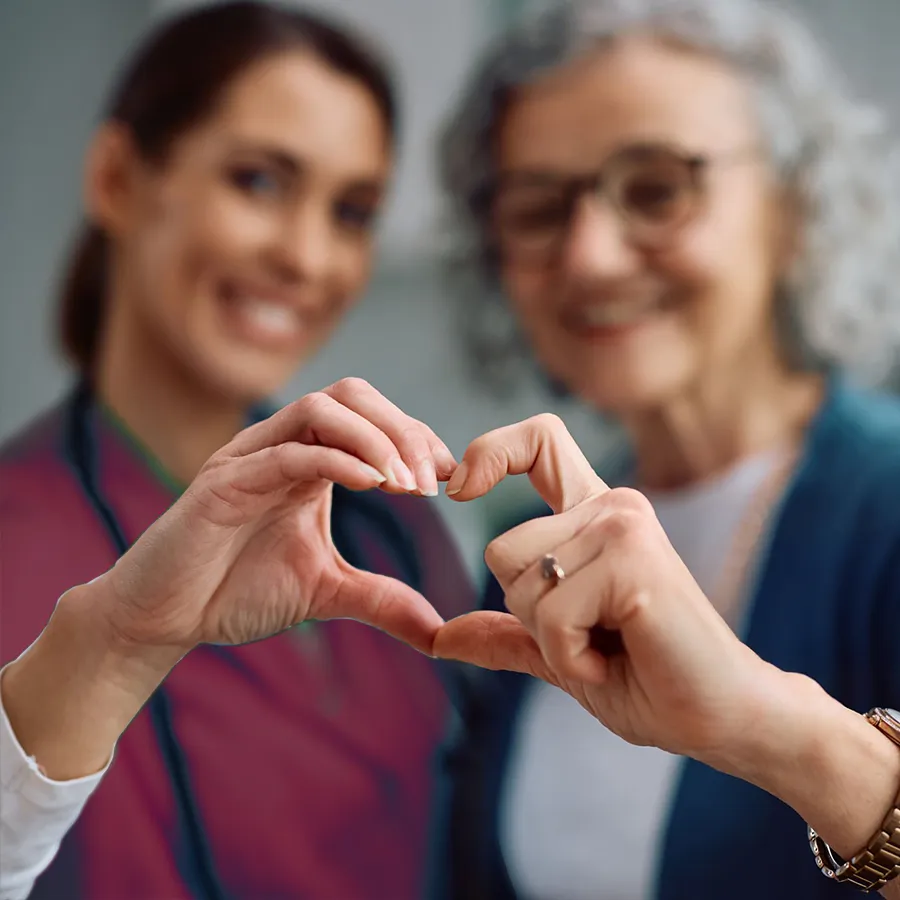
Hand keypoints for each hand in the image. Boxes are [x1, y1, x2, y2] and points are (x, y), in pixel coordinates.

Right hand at [80, 378, 456, 656]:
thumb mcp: (327, 592)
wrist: (166, 618)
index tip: (451, 478)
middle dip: (402, 430)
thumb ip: (381, 599)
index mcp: (309, 461)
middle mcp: (282, 446)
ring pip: (322, 409)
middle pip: (352, 395)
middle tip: (432, 480)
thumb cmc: (238, 591)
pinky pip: (288, 452)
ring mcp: (251, 457)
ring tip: (407, 485)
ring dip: (376, 440)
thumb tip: (438, 630)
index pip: (373, 420)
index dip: (417, 438)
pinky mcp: (224, 481)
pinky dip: (337, 459)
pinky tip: (372, 485)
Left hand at [434, 414, 899, 891]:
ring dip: (553, 641)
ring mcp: (624, 527)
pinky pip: (551, 618)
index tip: (458, 486)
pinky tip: (618, 661)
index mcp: (595, 516)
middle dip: (528, 613)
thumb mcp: (559, 652)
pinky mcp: (634, 563)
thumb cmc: (648, 679)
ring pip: (521, 584)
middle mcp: (612, 507)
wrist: (722, 716)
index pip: (538, 441)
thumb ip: (504, 634)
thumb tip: (437, 637)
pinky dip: (571, 660)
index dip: (490, 451)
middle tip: (592, 636)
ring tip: (609, 648)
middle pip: (501, 548)